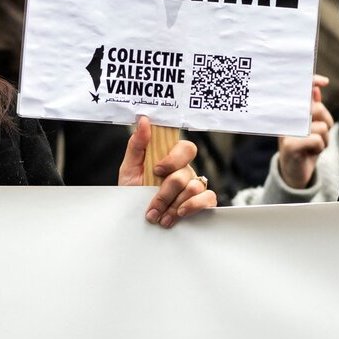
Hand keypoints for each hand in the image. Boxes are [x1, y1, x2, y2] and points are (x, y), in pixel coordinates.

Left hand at [118, 114, 218, 228]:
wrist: (135, 217)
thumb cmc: (133, 190)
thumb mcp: (130, 167)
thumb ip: (137, 144)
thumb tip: (143, 120)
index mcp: (172, 158)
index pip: (185, 148)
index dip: (173, 159)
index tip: (156, 170)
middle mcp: (186, 170)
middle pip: (185, 173)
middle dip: (165, 193)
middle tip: (152, 207)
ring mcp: (196, 185)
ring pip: (194, 188)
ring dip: (173, 206)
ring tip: (160, 218)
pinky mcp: (203, 201)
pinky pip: (209, 198)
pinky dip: (193, 206)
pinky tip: (179, 214)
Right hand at [277, 74, 331, 188]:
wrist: (295, 173)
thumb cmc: (305, 146)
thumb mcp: (311, 126)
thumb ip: (313, 107)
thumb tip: (316, 89)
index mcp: (289, 112)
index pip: (300, 91)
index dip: (311, 81)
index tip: (323, 82)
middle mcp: (285, 119)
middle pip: (316, 109)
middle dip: (326, 122)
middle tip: (320, 133)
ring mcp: (286, 132)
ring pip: (321, 126)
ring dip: (324, 139)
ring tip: (314, 145)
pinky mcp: (290, 146)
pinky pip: (317, 140)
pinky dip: (320, 148)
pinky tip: (311, 153)